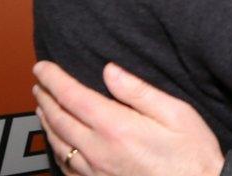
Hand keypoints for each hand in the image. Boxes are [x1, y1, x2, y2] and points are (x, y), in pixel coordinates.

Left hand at [33, 61, 223, 175]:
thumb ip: (139, 91)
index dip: (54, 80)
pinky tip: (58, 143)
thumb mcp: (176, 112)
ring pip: (58, 144)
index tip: (42, 67)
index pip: (73, 97)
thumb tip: (109, 70)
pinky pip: (66, 167)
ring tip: (42, 107)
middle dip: (46, 98)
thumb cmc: (193, 152)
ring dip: (46, 122)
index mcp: (117, 127)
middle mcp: (99, 150)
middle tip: (38, 83)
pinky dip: (56, 150)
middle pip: (59, 120)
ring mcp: (96, 171)